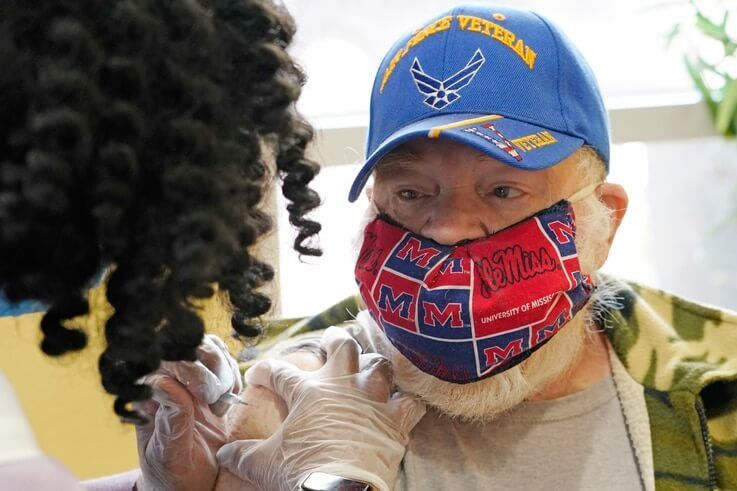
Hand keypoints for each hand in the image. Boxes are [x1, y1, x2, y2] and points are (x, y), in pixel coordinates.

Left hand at [135, 334, 241, 490]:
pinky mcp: (211, 384)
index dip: (185, 366)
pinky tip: (228, 399)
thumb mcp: (168, 453)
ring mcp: (190, 380)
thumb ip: (170, 420)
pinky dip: (233, 376)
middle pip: (188, 346)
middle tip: (214, 398)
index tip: (204, 393)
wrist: (189, 485)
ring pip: (209, 348)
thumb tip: (164, 382)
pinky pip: (224, 361)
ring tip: (220, 403)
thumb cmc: (170, 474)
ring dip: (223, 371)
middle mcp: (167, 381)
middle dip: (209, 367)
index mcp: (147, 395)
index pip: (161, 360)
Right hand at [217, 327, 425, 490]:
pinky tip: (403, 404)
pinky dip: (407, 404)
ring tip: (370, 365)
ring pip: (380, 366)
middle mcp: (342, 387)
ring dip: (375, 366)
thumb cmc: (300, 472)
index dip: (265, 372)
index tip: (258, 376)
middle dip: (337, 339)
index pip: (279, 372)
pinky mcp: (395, 421)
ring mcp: (371, 401)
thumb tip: (224, 455)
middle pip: (343, 347)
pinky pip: (409, 403)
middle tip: (333, 338)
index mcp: (307, 392)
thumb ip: (242, 455)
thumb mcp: (263, 464)